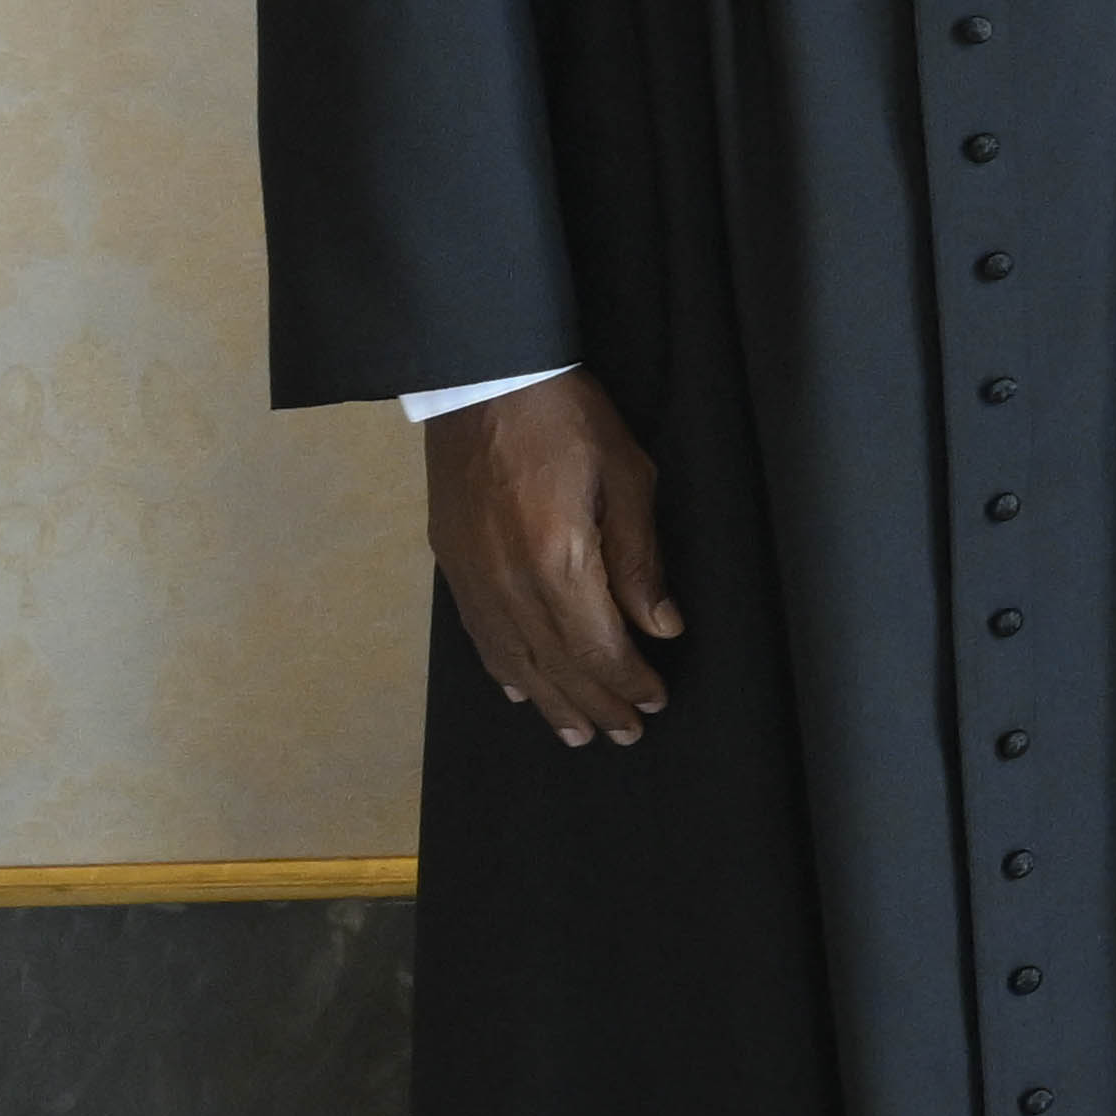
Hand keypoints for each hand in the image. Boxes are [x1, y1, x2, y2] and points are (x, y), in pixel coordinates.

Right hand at [427, 372, 678, 746]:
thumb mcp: (627, 478)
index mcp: (558, 562)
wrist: (484, 380)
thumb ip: (641, 560)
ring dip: (549, 701)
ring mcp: (473, 576)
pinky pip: (479, 634)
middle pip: (555, 665)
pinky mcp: (453, 563)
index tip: (655, 701)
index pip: (597, 647)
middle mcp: (508, 582)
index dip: (627, 681)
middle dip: (595, 704)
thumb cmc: (566, 420)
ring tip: (576, 733)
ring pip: (513, 660)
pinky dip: (503, 669)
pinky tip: (519, 690)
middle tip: (626, 734)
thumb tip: (662, 626)